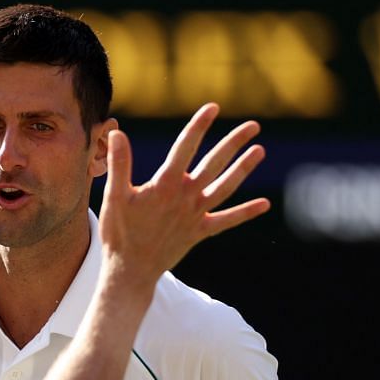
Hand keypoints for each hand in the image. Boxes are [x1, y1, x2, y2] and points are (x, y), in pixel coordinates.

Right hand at [98, 104, 268, 280]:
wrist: (131, 271)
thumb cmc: (120, 233)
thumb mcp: (114, 196)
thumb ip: (119, 164)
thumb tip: (117, 133)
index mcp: (165, 185)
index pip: (185, 147)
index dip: (199, 126)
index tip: (212, 108)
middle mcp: (186, 197)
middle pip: (214, 163)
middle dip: (234, 143)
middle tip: (253, 126)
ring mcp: (196, 215)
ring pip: (225, 187)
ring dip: (243, 169)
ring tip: (260, 151)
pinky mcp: (200, 232)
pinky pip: (226, 221)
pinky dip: (245, 213)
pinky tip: (265, 204)